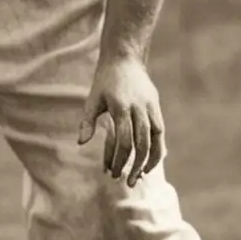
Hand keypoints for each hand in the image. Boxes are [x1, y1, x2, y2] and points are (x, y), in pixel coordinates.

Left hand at [78, 54, 163, 185]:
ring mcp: (150, 107)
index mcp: (121, 108)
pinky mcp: (156, 106)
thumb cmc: (105, 79)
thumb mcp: (92, 99)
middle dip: (135, 166)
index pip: (124, 141)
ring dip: (149, 160)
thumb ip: (87, 121)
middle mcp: (139, 109)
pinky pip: (160, 132)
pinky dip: (157, 148)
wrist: (125, 57)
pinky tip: (151, 160)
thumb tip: (81, 143)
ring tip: (142, 175)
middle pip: (141, 144)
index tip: (112, 173)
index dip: (119, 160)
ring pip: (155, 140)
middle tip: (128, 182)